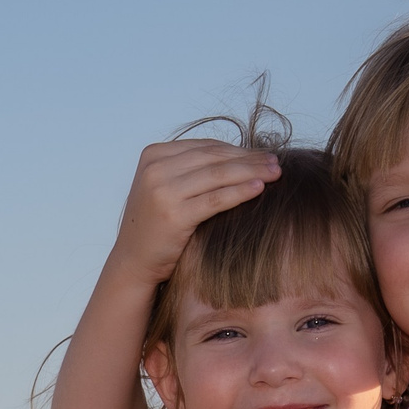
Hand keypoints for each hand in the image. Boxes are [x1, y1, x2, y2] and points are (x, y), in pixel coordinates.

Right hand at [106, 140, 283, 287]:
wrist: (133, 262)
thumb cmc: (156, 226)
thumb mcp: (164, 187)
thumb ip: (189, 169)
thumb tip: (238, 157)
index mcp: (153, 154)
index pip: (205, 146)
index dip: (238, 149)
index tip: (262, 154)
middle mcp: (155, 168)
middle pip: (213, 158)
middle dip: (249, 158)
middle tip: (276, 161)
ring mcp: (162, 191)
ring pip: (218, 175)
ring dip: (251, 172)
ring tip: (275, 173)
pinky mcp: (173, 214)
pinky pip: (215, 199)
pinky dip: (239, 192)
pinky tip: (259, 189)